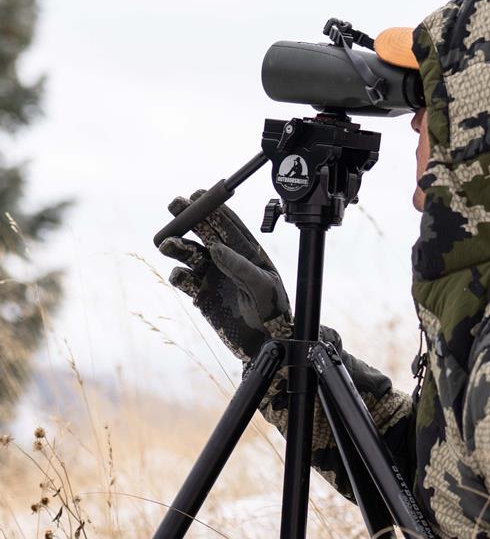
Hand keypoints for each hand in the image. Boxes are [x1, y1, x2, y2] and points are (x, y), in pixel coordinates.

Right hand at [158, 190, 291, 361]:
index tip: (198, 194)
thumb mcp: (263, 287)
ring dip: (178, 246)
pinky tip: (179, 275)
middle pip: (204, 233)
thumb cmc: (272, 312)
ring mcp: (212, 275)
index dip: (214, 208)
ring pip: (190, 254)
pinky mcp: (201, 294)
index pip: (228, 225)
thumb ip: (241, 267)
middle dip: (189, 218)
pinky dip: (178, 275)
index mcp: (247, 252)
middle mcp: (227, 259)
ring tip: (168, 244)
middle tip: (175, 205)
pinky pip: (184, 280)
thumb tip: (217, 248)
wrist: (264, 344)